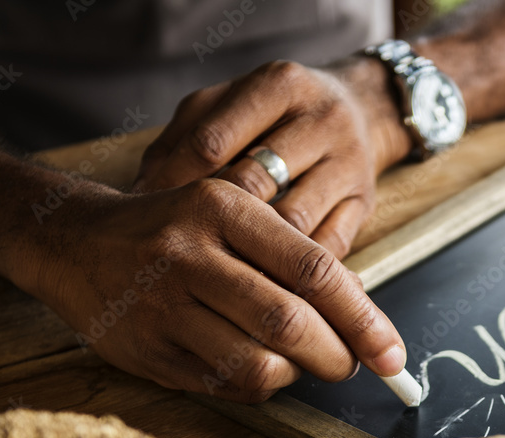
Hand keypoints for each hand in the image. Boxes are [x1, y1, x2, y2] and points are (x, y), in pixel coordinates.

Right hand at [30, 179, 406, 401]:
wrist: (73, 243)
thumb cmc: (174, 230)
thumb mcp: (229, 212)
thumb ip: (288, 255)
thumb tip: (361, 314)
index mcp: (222, 208)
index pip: (315, 270)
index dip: (364, 319)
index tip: (393, 355)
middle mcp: (189, 255)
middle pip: (289, 323)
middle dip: (336, 356)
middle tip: (350, 365)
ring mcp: (162, 308)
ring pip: (258, 365)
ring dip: (295, 376)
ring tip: (296, 362)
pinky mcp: (147, 353)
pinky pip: (225, 387)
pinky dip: (257, 387)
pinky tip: (255, 366)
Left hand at [132, 58, 411, 258]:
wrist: (364, 110)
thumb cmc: (275, 115)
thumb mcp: (228, 106)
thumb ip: (184, 139)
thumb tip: (141, 194)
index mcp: (278, 86)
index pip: (214, 141)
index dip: (174, 184)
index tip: (146, 217)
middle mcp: (320, 120)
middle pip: (254, 183)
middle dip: (208, 222)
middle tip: (176, 254)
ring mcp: (348, 164)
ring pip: (292, 223)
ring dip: (251, 256)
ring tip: (213, 280)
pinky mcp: (363, 204)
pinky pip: (325, 249)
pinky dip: (290, 273)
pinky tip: (261, 285)